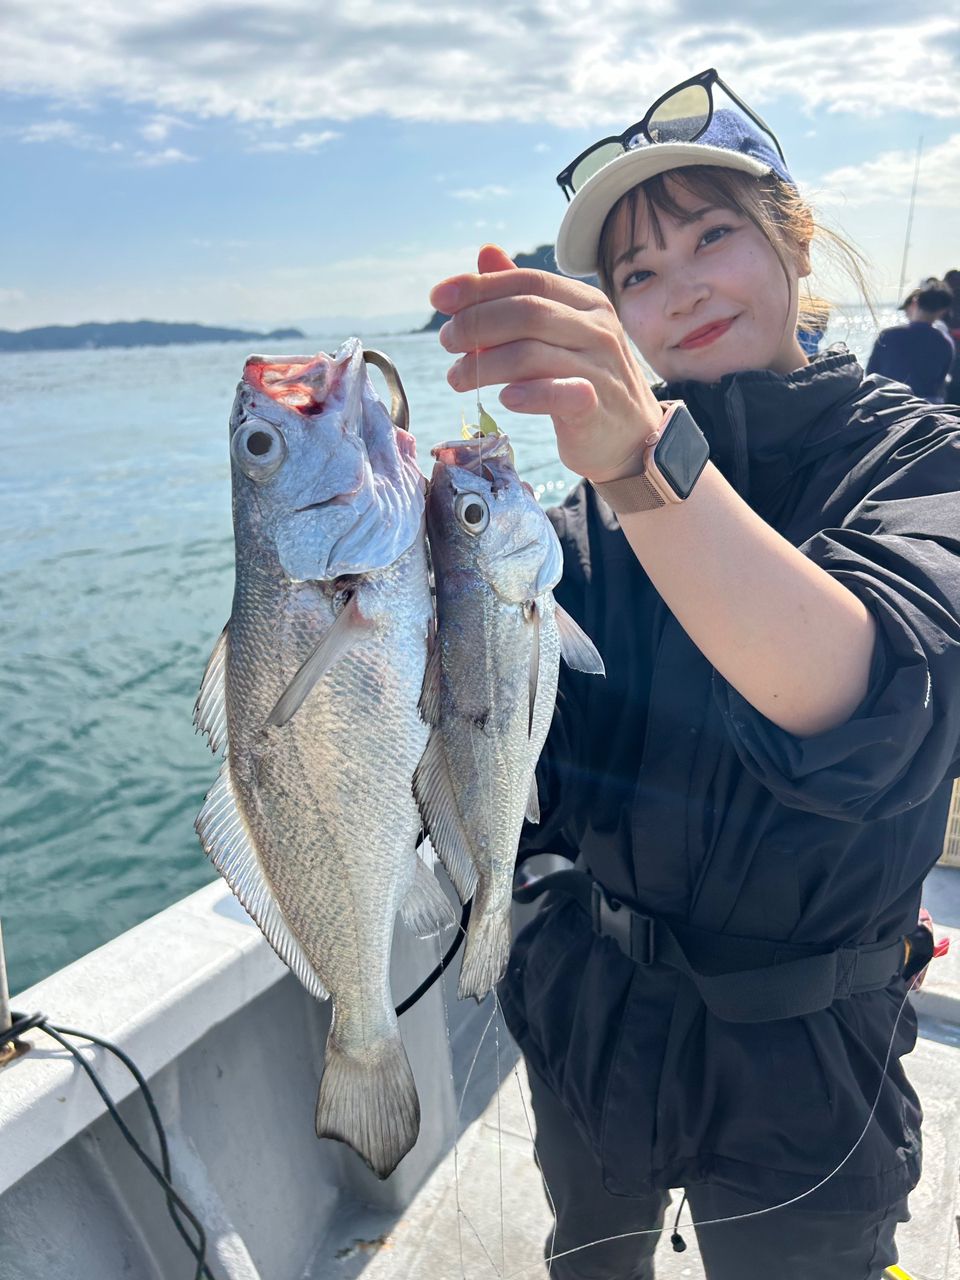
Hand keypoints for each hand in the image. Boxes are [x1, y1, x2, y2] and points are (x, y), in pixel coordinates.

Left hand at [429, 244, 663, 482]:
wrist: (630, 436)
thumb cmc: (585, 380)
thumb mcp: (559, 332)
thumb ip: (524, 296)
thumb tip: (485, 253)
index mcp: (586, 303)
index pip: (527, 281)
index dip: (479, 286)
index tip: (438, 300)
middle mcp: (596, 328)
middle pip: (526, 312)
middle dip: (475, 324)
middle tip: (446, 342)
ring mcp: (599, 367)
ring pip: (531, 353)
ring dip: (484, 365)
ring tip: (456, 378)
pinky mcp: (595, 407)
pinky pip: (557, 393)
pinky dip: (526, 394)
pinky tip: (504, 399)